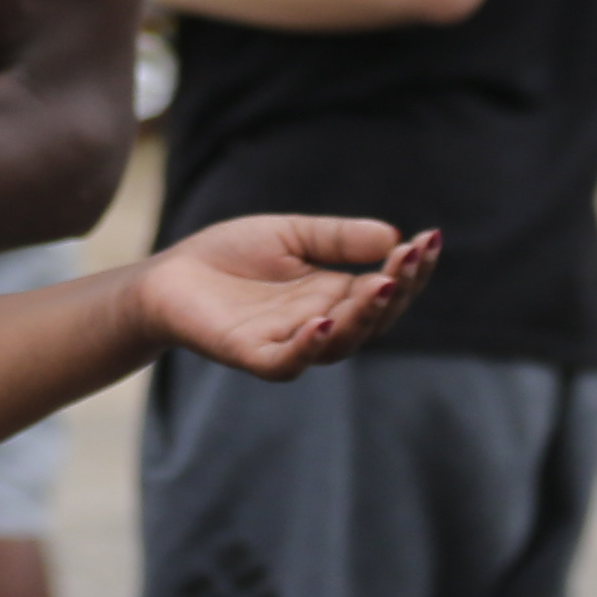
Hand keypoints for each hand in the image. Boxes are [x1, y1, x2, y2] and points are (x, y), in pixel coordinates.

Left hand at [133, 220, 440, 377]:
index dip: (411, 268)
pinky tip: (324, 322)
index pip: (386, 288)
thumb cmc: (230, 257)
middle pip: (373, 317)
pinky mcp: (252, 354)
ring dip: (364, 315)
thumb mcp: (290, 235)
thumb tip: (392, 235)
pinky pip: (287, 361)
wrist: (166, 277)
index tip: (430, 239)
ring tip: (383, 283)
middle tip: (410, 257)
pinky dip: (307, 347)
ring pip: (340, 341)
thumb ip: (336, 238)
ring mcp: (288, 343)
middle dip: (397, 288)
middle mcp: (321, 324)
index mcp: (336, 296)